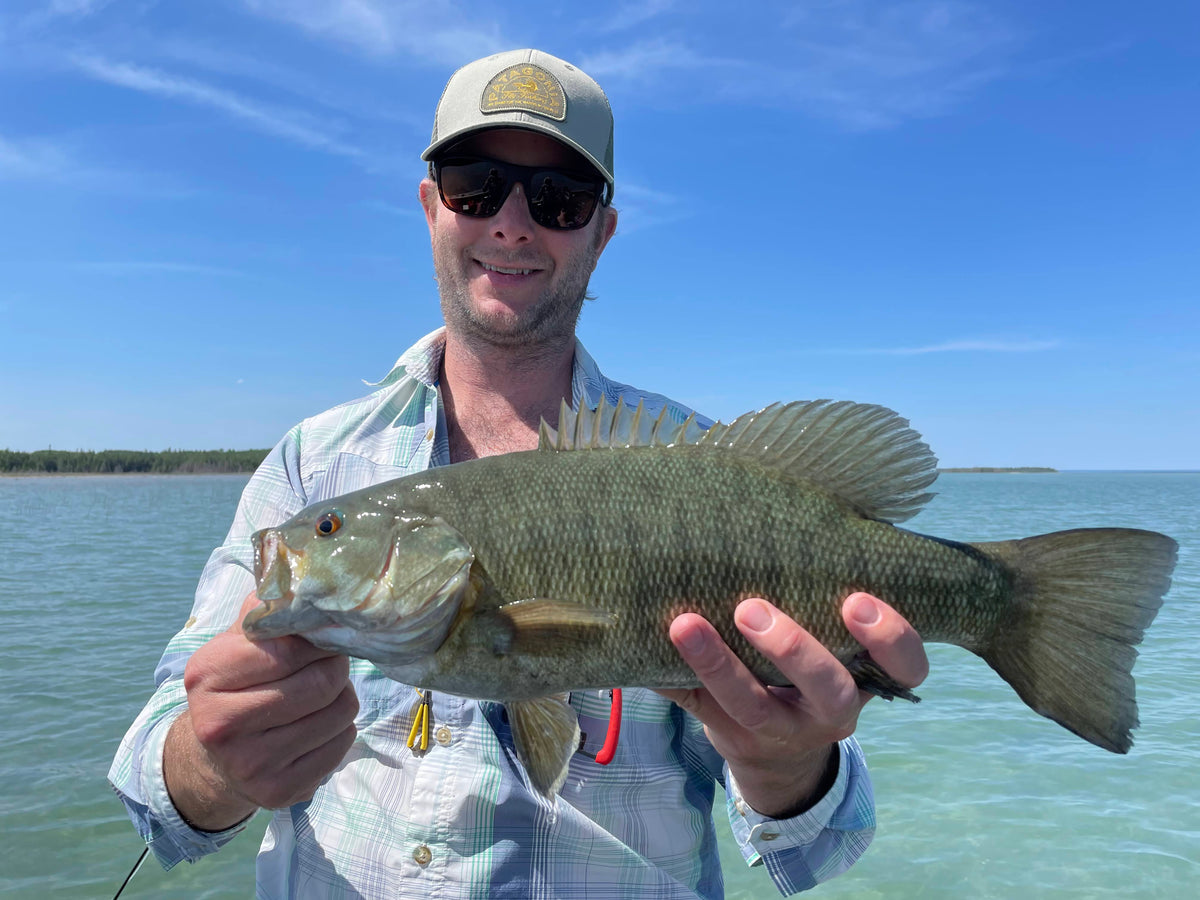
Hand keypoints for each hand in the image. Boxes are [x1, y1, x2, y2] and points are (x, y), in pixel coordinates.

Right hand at [163, 591, 358, 830]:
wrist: (213, 759)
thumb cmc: (238, 685)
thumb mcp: (237, 642)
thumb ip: (266, 608)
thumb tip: (304, 569)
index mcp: (206, 674)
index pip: (288, 647)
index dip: (318, 638)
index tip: (320, 636)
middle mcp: (219, 724)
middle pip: (321, 683)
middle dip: (335, 667)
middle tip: (329, 663)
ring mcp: (249, 765)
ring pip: (340, 713)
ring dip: (343, 697)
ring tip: (323, 694)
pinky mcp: (278, 793)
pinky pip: (343, 744)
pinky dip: (341, 729)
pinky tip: (318, 726)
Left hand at [658, 593, 926, 818]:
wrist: (780, 753)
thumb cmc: (811, 668)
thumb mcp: (838, 645)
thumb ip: (830, 598)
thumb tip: (797, 512)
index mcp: (866, 677)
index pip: (906, 668)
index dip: (890, 638)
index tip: (856, 598)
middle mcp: (830, 710)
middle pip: (828, 690)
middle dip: (794, 649)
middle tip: (751, 609)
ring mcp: (780, 730)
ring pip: (753, 708)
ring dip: (717, 665)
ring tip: (684, 624)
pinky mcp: (730, 734)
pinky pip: (699, 711)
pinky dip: (670, 678)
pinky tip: (642, 648)